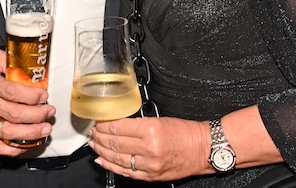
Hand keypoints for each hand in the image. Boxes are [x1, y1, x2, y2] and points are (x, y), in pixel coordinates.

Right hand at [0, 49, 53, 155]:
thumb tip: (32, 68)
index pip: (11, 92)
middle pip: (13, 114)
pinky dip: (13, 149)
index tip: (44, 95)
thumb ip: (10, 60)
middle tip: (49, 111)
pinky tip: (27, 144)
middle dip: (37, 115)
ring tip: (45, 129)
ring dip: (30, 133)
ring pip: (7, 132)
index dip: (31, 96)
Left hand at [90, 116, 209, 181]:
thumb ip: (139, 123)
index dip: (104, 125)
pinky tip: (102, 160)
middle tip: (92, 132)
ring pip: (117, 158)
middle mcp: (149, 148)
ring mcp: (149, 165)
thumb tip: (118, 124)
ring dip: (102, 151)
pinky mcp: (151, 176)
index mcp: (151, 129)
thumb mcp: (161, 119)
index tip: (98, 121)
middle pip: (114, 143)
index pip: (118, 127)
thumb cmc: (186, 132)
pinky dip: (111, 166)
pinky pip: (126, 172)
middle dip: (99, 137)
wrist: (203, 149)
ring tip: (94, 144)